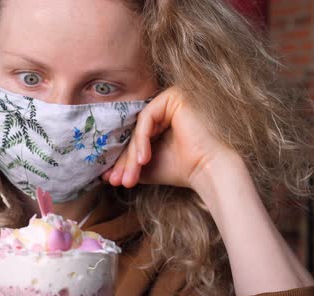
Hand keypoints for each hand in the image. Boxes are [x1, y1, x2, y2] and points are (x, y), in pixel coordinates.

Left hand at [103, 87, 236, 188]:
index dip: (121, 160)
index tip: (112, 180)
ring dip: (131, 154)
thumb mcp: (146, 167)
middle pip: (134, 133)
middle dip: (124, 161)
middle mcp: (165, 107)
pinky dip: (141, 140)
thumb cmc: (181, 169)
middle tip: (116, 181)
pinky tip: (143, 159)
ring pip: (138, 127)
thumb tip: (104, 175)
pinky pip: (147, 119)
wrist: (209, 171)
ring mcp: (170, 99)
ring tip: (129, 176)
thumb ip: (127, 165)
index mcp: (160, 120)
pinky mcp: (173, 97)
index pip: (133, 138)